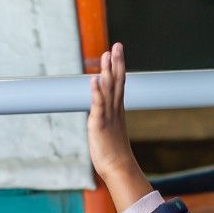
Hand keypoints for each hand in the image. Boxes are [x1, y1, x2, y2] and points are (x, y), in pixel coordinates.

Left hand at [86, 42, 152, 211]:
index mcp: (117, 109)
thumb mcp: (110, 130)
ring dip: (107, 72)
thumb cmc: (113, 152)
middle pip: (117, 81)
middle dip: (116, 62)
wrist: (118, 167)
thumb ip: (107, 118)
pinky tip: (94, 80)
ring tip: (106, 55)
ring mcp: (108, 115)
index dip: (118, 65)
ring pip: (109, 89)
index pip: (119, 82)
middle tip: (116, 45)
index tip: (117, 50)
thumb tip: (103, 113)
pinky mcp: (99, 124)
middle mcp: (114, 109)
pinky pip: (98, 105)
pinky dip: (96, 92)